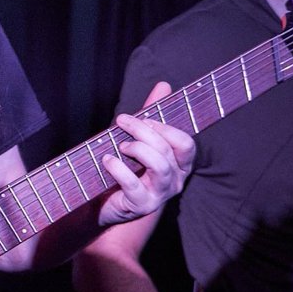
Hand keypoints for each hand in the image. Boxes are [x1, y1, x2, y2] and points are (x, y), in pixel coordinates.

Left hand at [98, 83, 194, 226]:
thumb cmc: (127, 168)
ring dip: (137, 149)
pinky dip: (119, 168)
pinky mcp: (141, 206)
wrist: (107, 203)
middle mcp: (175, 181)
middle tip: (122, 121)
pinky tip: (107, 160)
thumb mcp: (139, 140)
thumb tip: (164, 85)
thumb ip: (152, 116)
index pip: (186, 144)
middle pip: (167, 150)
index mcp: (180, 164)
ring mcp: (160, 195)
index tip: (144, 117)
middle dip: (144, 131)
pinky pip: (134, 185)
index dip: (165, 128)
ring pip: (159, 166)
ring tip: (121, 144)